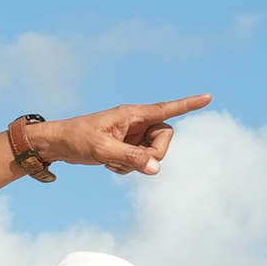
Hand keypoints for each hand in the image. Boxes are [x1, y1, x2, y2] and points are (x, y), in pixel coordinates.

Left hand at [28, 96, 213, 178]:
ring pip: (153, 153)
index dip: (188, 105)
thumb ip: (131, 158)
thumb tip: (156, 168)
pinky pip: (141, 161)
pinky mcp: (127, 147)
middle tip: (132, 161)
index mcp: (132, 114)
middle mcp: (136, 122)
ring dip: (137, 163)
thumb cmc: (77, 139)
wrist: (58, 144)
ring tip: (112, 162)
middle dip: (153, 154)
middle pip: (165, 138)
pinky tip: (109, 164)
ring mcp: (133, 135)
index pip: (166, 109)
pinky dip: (128, 167)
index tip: (208, 97)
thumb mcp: (103, 150)